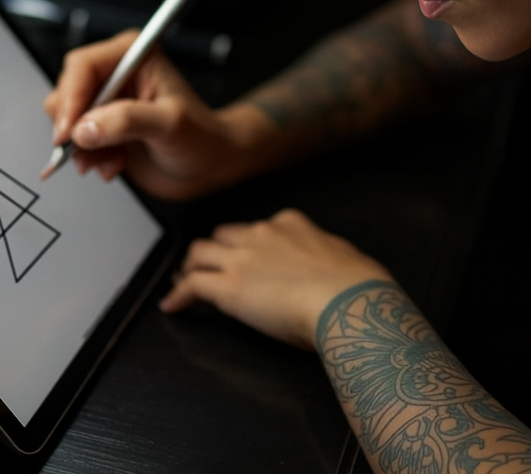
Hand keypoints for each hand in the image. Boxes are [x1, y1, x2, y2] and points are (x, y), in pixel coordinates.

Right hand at [43, 30, 265, 200]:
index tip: (68, 131)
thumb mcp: (170, 124)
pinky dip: (88, 158)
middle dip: (73, 126)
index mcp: (133, 55)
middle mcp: (116, 74)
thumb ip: (127, 121)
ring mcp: (107, 102)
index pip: (83, 66)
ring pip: (66, 119)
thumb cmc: (202, 138)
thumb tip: (84, 128)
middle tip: (84, 151)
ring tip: (109, 162)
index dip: (70, 98)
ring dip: (82, 147)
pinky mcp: (102, 127)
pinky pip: (74, 140)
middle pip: (67, 91)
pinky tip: (113, 166)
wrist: (208, 167)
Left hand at [159, 208, 393, 348]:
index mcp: (291, 224)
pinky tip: (172, 306)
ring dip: (191, 266)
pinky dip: (178, 295)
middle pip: (224, 236)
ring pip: (200, 252)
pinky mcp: (228, 288)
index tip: (249, 259)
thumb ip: (328, 256)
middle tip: (206, 266)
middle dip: (215, 250)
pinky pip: (192, 285)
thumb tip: (330, 267)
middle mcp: (262, 234)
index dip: (249, 245)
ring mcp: (242, 259)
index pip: (259, 230)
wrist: (348, 301)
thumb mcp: (345, 258)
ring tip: (184, 280)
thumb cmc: (358, 286)